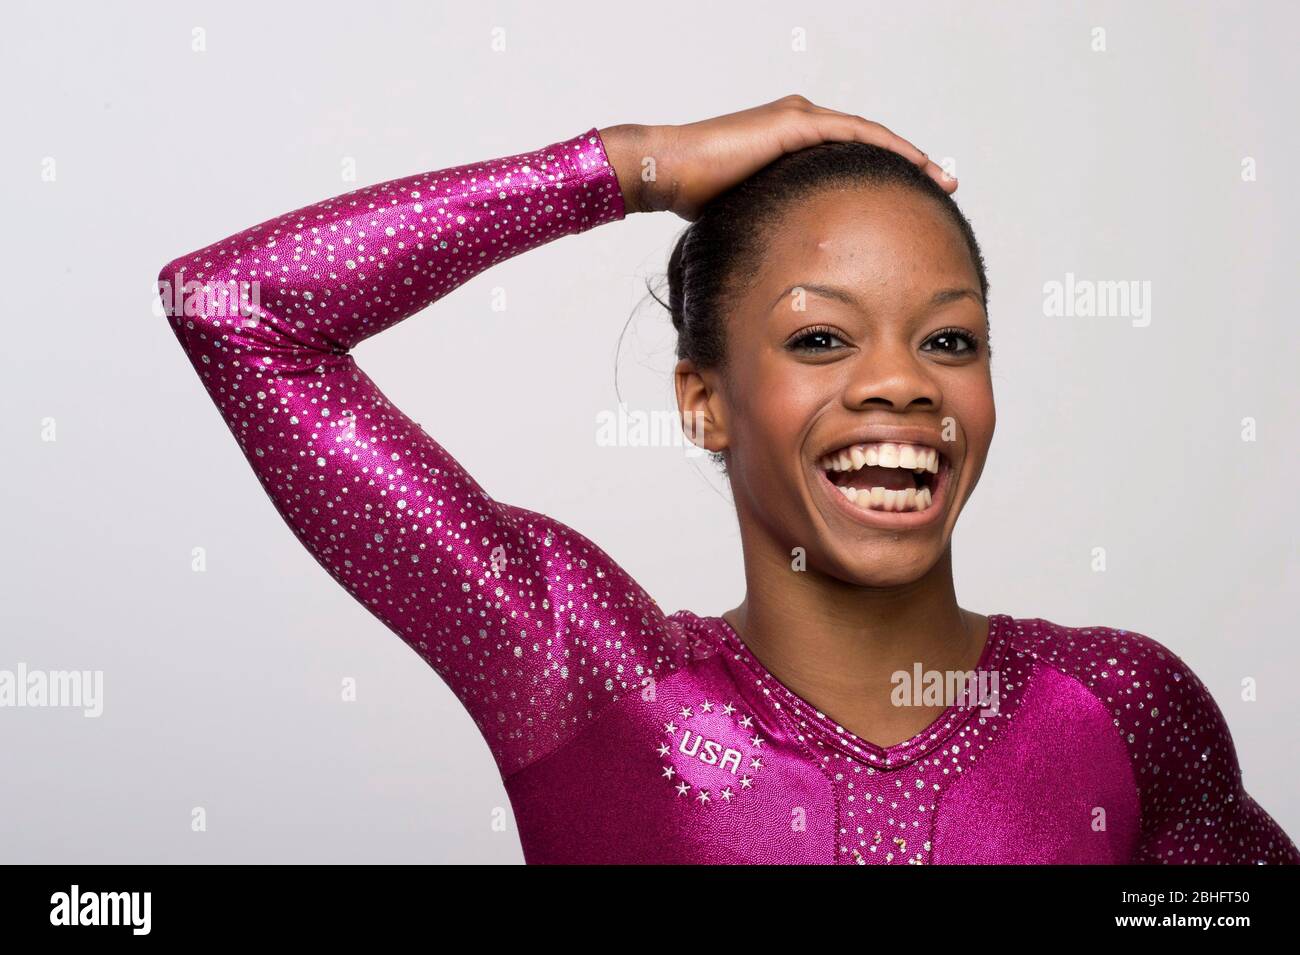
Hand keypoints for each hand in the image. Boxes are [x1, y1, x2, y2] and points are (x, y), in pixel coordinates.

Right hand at [599, 95, 955, 220]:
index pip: (851, 159)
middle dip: (909, 166)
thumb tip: (791, 266)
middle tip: (944, 188)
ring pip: (869, 136)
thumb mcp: (751, 217)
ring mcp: (799, 119)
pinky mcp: (794, 123)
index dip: (886, 177)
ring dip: (909, 156)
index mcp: (791, 146)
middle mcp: (800, 125)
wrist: (667, 173)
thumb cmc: (696, 199)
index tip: (914, 201)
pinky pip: (854, 134)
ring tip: (941, 179)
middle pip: (868, 144)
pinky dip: (888, 148)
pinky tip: (915, 165)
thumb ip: (778, 226)